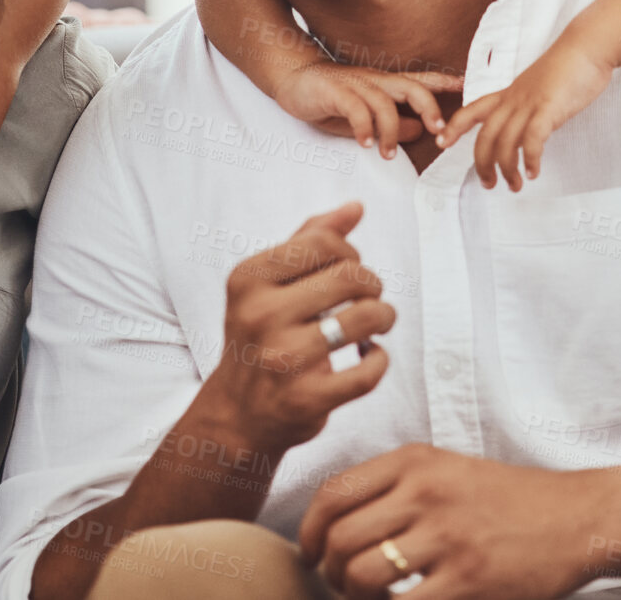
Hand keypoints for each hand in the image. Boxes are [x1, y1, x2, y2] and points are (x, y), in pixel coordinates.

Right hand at [195, 202, 393, 454]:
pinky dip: (379, 360)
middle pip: (351, 275)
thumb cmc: (260, 337)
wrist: (236, 413)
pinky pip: (368, 370)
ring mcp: (283, 359)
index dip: (350, 252)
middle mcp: (261, 316)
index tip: (349, 269)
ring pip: (366, 317)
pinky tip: (368, 356)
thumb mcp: (268, 284)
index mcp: (248, 279)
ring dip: (383, 317)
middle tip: (366, 298)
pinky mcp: (306, 399)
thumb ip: (308, 241)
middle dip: (371, 284)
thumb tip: (355, 207)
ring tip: (376, 323)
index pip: (323, 242)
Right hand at [275, 63, 463, 158]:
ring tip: (388, 153)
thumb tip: (418, 130)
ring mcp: (354, 84)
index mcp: (384, 85)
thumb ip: (390, 122)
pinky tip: (364, 143)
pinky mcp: (334, 91)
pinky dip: (363, 127)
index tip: (467, 87)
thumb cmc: (331, 97)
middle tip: (439, 133)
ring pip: (384, 102)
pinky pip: (355, 108)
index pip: (420, 81)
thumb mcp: (365, 114)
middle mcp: (374, 81)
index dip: (444, 83)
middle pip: (411, 87)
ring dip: (390, 131)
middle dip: (430, 108)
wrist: (293, 79)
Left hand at [300, 444, 607, 598]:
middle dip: (328, 570)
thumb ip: (394, 486)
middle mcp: (424, 491)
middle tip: (339, 584)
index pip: (333, 493)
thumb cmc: (506, 498)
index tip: (309, 553)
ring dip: (352, 596)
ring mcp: (447, 535)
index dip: (308, 530)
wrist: (578, 516)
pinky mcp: (469, 578)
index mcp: (413, 460)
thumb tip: (334, 523)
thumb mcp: (445, 469)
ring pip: (360, 573)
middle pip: (339, 537)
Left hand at [435, 39, 612, 189]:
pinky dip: (531, 159)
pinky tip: (533, 172)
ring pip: (506, 141)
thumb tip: (526, 135)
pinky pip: (533, 138)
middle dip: (482, 163)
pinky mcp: (549, 108)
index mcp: (508, 94)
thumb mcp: (537, 90)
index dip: (454, 127)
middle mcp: (513, 99)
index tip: (441, 143)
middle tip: (488, 184)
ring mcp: (530, 103)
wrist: (587, 46)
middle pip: (485, 135)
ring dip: (507, 169)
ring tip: (514, 185)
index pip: (472, 110)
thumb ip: (527, 111)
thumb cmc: (567, 67)